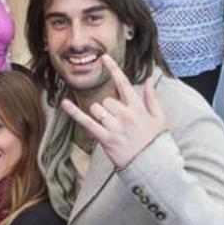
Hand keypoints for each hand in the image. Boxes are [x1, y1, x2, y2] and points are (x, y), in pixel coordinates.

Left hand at [60, 55, 166, 169]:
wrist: (154, 166)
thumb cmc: (156, 142)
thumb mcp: (159, 118)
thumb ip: (152, 98)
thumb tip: (150, 80)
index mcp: (137, 108)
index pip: (124, 83)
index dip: (113, 69)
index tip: (104, 58)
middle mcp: (125, 115)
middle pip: (107, 100)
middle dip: (108, 108)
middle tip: (117, 122)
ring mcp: (115, 127)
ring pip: (97, 109)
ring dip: (99, 115)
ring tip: (110, 127)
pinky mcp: (106, 139)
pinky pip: (86, 122)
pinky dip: (74, 113)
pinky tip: (63, 103)